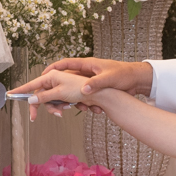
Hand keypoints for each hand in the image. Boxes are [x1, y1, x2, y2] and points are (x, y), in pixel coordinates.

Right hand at [9, 70, 101, 120]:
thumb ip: (45, 97)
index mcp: (52, 76)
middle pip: (41, 95)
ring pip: (51, 101)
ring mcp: (62, 86)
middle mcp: (55, 79)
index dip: (20, 90)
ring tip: (66, 110)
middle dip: (42, 106)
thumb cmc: (83, 88)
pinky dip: (65, 106)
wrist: (103, 92)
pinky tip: (75, 106)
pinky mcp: (68, 92)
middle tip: (34, 118)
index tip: (9, 94)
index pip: (32, 84)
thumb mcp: (61, 93)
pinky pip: (60, 102)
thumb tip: (31, 100)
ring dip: (56, 107)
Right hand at [39, 58, 154, 115]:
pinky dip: (85, 106)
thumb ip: (95, 84)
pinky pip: (83, 100)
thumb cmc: (123, 74)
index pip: (62, 65)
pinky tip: (93, 109)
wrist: (136, 80)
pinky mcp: (93, 91)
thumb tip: (82, 90)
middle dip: (55, 94)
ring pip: (72, 94)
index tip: (39, 77)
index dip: (49, 70)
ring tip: (76, 109)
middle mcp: (84, 73)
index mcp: (85, 65)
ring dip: (72, 103)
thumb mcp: (109, 78)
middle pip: (62, 82)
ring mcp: (88, 83)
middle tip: (47, 102)